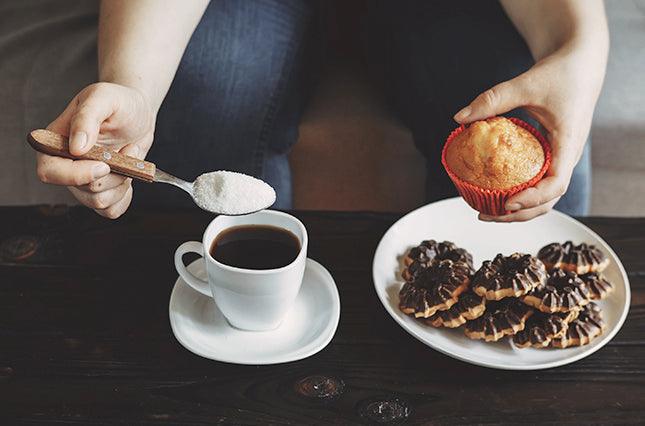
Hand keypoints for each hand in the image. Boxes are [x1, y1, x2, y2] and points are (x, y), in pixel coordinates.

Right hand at [37, 82, 154, 217]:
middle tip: (129, 149)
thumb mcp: (103, 98)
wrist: (138, 112)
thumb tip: (76, 147)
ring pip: (100, 202)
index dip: (75, 175)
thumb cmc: (118, 102)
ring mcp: (85, 182)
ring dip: (124, 181)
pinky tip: (131, 175)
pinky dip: (126, 196)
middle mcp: (66, 166)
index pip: (50, 172)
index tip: (103, 165)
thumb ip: (87, 118)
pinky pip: (112, 210)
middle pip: (84, 190)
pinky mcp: (104, 191)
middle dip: (114, 174)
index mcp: (55, 143)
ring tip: (131, 154)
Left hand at [453, 43, 605, 221]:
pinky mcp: (553, 155)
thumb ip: (493, 100)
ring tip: (487, 211)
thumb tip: (459, 118)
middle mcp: (567, 156)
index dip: (533, 199)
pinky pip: (538, 181)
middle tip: (485, 215)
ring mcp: (561, 158)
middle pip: (549, 200)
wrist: (581, 63)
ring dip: (519, 209)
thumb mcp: (526, 84)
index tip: (507, 203)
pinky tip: (495, 192)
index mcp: (569, 144)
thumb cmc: (562, 73)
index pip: (557, 183)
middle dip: (519, 214)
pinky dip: (520, 192)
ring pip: (545, 195)